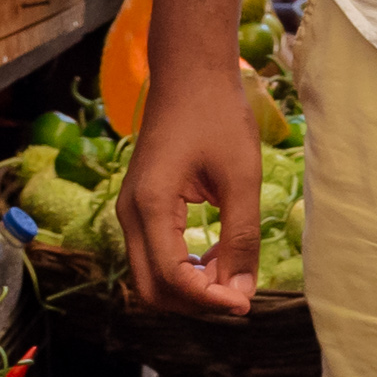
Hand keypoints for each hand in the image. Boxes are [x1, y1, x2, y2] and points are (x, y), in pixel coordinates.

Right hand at [117, 65, 265, 315]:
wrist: (190, 74)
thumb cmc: (216, 115)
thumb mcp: (241, 177)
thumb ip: (241, 236)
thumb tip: (243, 291)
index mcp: (150, 205)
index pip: (171, 278)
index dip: (209, 300)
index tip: (246, 302)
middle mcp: (130, 213)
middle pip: (153, 289)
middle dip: (196, 302)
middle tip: (240, 297)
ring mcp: (132, 210)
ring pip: (152, 276)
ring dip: (191, 287)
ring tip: (234, 276)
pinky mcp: (142, 206)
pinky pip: (156, 254)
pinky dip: (185, 268)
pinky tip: (219, 258)